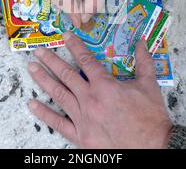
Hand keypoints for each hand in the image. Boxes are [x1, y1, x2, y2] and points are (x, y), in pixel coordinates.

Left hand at [28, 32, 172, 148]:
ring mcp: (83, 118)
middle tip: (38, 52)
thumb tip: (141, 42)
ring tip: (32, 69)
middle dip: (51, 61)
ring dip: (43, 80)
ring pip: (59, 94)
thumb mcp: (150, 86)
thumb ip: (144, 62)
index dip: (74, 46)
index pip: (86, 60)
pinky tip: (32, 104)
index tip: (64, 37)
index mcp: (106, 86)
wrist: (153, 148)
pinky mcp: (81, 136)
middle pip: (66, 75)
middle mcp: (90, 99)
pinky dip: (44, 113)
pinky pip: (58, 123)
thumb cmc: (151, 119)